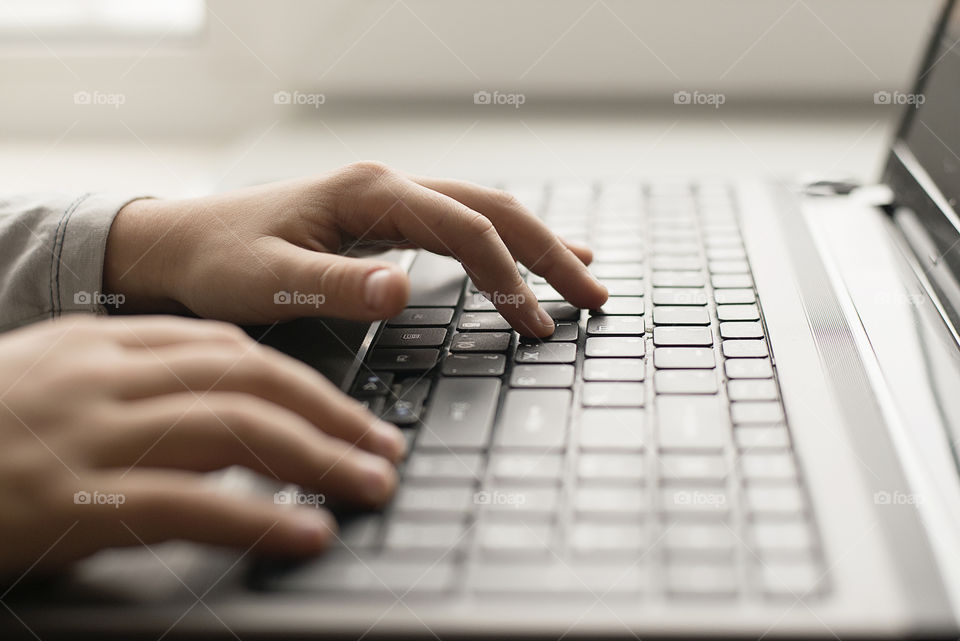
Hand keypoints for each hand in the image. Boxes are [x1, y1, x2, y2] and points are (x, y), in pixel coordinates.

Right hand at [0, 315, 404, 575]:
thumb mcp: (58, 375)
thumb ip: (139, 374)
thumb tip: (230, 394)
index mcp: (107, 341)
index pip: (232, 348)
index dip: (306, 380)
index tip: (351, 411)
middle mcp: (109, 375)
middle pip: (252, 379)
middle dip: (332, 414)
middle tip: (382, 447)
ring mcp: (92, 434)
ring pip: (236, 430)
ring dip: (318, 459)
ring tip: (370, 485)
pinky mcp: (76, 501)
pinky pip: (191, 503)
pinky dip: (261, 518)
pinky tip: (307, 533)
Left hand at [104, 162, 607, 336]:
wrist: (185, 244)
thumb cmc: (221, 262)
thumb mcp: (269, 282)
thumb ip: (338, 286)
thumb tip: (404, 289)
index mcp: (371, 195)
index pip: (465, 230)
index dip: (508, 277)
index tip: (536, 323)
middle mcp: (389, 186)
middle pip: (492, 210)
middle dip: (547, 253)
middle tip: (594, 298)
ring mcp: (390, 198)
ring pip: (483, 211)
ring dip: (535, 244)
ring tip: (582, 274)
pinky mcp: (385, 218)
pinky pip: (460, 224)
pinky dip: (503, 242)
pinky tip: (525, 259)